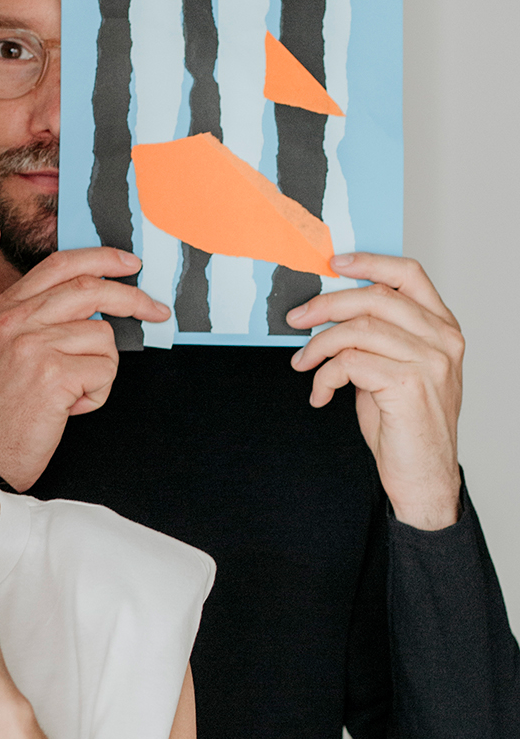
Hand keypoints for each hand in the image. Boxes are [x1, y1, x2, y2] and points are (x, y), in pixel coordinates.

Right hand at [0, 247, 168, 490]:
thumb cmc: (2, 406)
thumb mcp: (9, 349)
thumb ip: (41, 318)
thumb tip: (99, 300)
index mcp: (6, 309)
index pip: (61, 264)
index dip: (102, 259)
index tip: (130, 265)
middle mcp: (16, 321)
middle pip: (91, 288)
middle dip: (133, 298)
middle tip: (156, 310)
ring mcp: (33, 345)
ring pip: (103, 337)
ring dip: (101, 369)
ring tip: (73, 392)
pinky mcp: (54, 374)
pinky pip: (105, 371)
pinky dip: (97, 393)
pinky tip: (69, 407)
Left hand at [288, 254, 463, 529]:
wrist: (423, 476)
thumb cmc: (405, 424)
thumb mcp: (392, 369)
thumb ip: (375, 336)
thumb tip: (328, 310)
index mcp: (442, 329)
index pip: (409, 274)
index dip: (370, 261)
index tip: (334, 263)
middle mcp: (442, 340)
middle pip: (375, 297)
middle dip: (326, 304)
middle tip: (296, 318)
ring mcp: (430, 361)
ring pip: (357, 328)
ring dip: (318, 345)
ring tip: (303, 364)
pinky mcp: (409, 384)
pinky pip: (349, 362)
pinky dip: (324, 376)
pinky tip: (319, 394)